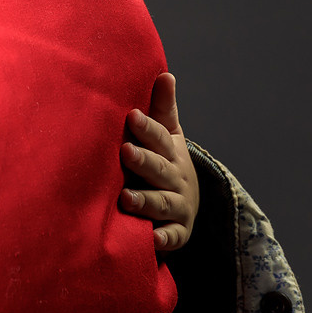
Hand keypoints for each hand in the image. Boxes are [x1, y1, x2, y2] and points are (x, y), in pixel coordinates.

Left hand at [119, 71, 198, 250]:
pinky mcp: (176, 233)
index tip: (131, 115)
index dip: (147, 128)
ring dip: (145, 201)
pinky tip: (150, 239)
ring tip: (125, 198)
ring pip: (161, 203)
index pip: (160, 138)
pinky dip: (162, 239)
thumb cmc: (166, 163)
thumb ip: (162, 108)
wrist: (186, 206)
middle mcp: (176, 179)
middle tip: (124, 151)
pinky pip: (171, 238)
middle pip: (159, 170)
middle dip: (143, 161)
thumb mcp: (168, 136)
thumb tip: (164, 73)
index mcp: (172, 153)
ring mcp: (177, 207)